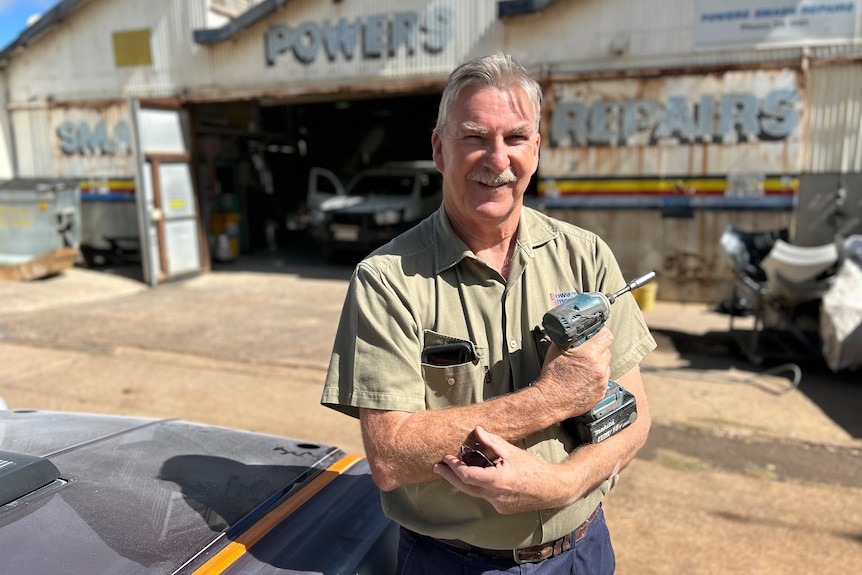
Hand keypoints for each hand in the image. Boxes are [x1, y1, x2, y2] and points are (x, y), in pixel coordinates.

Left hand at [434, 426, 566, 513]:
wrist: (552, 489)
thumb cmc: (534, 468)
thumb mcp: (512, 451)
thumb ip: (493, 441)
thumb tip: (477, 430)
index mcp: (497, 481)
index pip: (467, 476)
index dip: (454, 467)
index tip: (446, 458)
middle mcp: (495, 496)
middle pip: (465, 487)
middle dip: (449, 476)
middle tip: (438, 467)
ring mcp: (498, 504)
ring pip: (474, 492)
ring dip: (463, 481)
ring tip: (453, 470)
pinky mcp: (502, 508)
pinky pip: (485, 496)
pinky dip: (478, 486)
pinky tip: (477, 477)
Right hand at [534, 327, 612, 420]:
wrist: (551, 400)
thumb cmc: (552, 377)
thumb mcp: (556, 350)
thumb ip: (567, 339)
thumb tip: (570, 332)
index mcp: (589, 355)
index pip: (606, 336)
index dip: (602, 333)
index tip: (599, 333)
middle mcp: (599, 368)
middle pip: (607, 351)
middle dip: (598, 349)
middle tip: (587, 352)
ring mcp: (602, 381)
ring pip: (606, 366)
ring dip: (598, 364)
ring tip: (584, 368)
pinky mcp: (601, 393)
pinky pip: (604, 380)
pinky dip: (596, 378)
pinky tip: (585, 379)